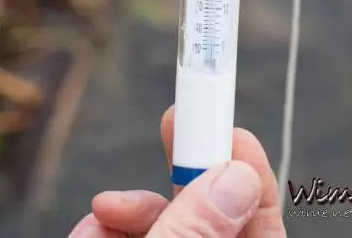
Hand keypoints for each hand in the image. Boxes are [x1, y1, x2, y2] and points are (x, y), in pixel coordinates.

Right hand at [67, 105, 286, 236]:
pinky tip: (90, 232)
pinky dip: (108, 229)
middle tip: (171, 123)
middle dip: (183, 169)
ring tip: (103, 210)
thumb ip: (198, 230)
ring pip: (164, 222)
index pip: (261, 216)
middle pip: (207, 209)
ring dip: (130, 208)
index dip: (249, 168)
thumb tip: (236, 177)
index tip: (231, 127)